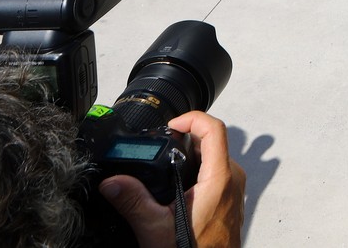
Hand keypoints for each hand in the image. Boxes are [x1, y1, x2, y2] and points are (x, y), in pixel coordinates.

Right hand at [100, 111, 245, 247]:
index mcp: (220, 179)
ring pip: (214, 156)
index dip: (192, 118)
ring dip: (190, 155)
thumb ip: (134, 202)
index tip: (171, 125)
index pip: (214, 129)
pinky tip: (177, 185)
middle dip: (185, 140)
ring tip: (166, 166)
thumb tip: (113, 182)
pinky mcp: (230, 197)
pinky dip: (197, 169)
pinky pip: (216, 171)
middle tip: (161, 148)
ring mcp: (233, 188)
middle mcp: (232, 179)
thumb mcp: (157, 229)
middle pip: (212, 140)